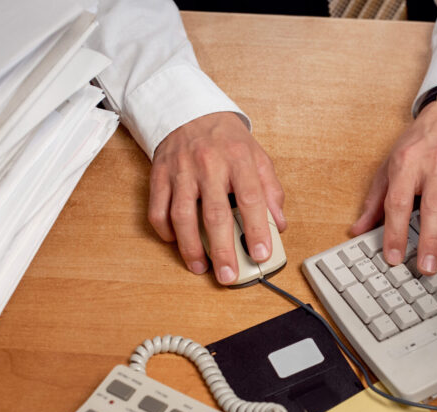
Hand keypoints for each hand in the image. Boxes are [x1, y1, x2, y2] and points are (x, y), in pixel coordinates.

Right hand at [148, 112, 285, 284]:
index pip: (251, 199)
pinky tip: (176, 242)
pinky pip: (158, 209)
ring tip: (200, 267)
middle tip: (228, 275)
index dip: (257, 230)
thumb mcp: (257, 156)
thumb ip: (271, 190)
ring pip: (182, 216)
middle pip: (215, 214)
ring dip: (190, 247)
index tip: (260, 253)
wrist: (189, 110)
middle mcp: (208, 165)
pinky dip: (165, 231)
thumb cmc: (226, 139)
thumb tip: (278, 224)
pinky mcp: (159, 175)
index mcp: (238, 159)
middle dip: (223, 249)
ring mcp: (181, 171)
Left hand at [350, 101, 436, 275]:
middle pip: (432, 205)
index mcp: (407, 164)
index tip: (394, 257)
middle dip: (429, 238)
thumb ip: (375, 199)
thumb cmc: (420, 142)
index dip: (395, 231)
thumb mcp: (391, 164)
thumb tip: (358, 229)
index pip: (398, 202)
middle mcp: (435, 165)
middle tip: (427, 267)